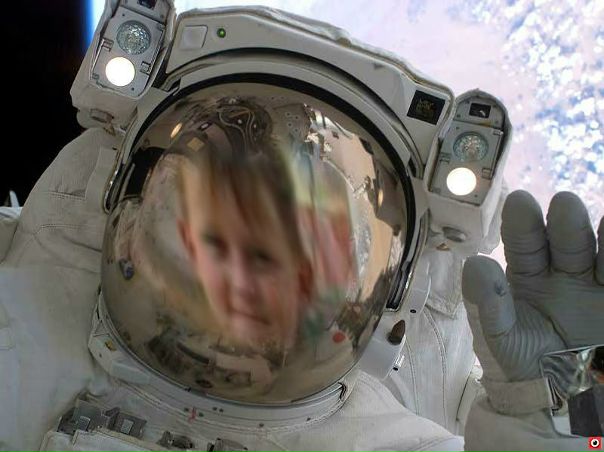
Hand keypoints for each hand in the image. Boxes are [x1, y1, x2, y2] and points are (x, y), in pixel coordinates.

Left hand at [462, 190, 603, 380]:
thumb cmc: (520, 365)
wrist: (556, 402)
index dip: (522, 223)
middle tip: (564, 205)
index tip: (521, 201)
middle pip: (567, 242)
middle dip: (566, 223)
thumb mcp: (500, 339)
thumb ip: (487, 305)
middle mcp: (565, 272)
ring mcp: (597, 286)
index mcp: (529, 274)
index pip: (524, 243)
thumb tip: (475, 263)